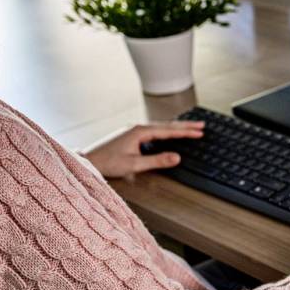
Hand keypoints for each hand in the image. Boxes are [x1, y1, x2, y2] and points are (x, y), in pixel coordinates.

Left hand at [82, 121, 204, 178]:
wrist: (87, 161)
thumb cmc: (107, 163)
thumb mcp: (134, 165)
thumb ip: (157, 161)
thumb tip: (177, 157)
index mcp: (140, 132)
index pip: (169, 131)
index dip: (186, 132)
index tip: (200, 132)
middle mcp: (137, 128)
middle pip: (166, 126)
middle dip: (185, 126)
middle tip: (201, 125)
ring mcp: (133, 131)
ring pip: (160, 127)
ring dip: (176, 128)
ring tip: (189, 128)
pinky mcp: (130, 136)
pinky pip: (153, 130)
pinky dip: (165, 131)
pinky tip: (167, 134)